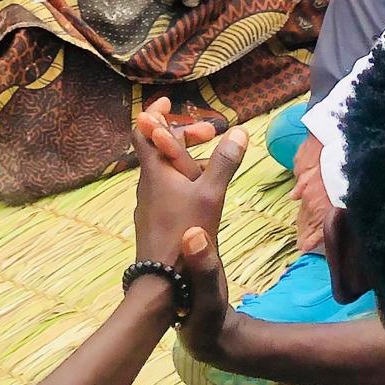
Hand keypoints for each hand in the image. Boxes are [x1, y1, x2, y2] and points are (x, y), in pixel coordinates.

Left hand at [133, 102, 240, 362]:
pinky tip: (202, 193)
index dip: (156, 113)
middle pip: (158, 147)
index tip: (172, 103)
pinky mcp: (154, 220)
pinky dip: (183, 178)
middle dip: (183, 134)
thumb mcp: (210, 195)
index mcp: (154, 170)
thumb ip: (224, 162)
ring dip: (184, 157)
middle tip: (210, 133)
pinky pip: (167, 188)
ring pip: (164, 169)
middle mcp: (146, 183)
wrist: (161, 282)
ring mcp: (149, 203)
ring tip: (211, 161)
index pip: (144, 129)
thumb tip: (240, 131)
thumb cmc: (183, 233)